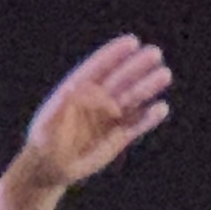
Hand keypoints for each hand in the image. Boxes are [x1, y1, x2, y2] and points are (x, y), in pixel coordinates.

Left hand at [23, 37, 171, 193]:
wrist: (52, 167)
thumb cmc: (46, 141)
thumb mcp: (49, 123)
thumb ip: (62, 105)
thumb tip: (72, 88)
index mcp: (80, 88)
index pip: (100, 67)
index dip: (115, 54)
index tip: (132, 42)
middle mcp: (98, 99)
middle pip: (122, 79)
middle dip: (137, 66)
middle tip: (155, 53)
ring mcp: (111, 116)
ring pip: (133, 98)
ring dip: (148, 86)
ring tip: (164, 75)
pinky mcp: (120, 136)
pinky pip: (137, 124)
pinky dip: (149, 117)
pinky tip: (161, 108)